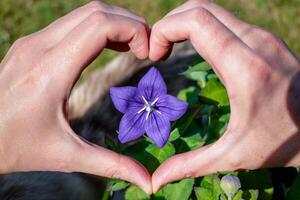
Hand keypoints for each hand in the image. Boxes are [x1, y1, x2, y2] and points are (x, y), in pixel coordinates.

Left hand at [0, 1, 151, 193]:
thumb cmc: (14, 148)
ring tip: (134, 46)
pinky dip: (98, 28)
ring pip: (84, 13)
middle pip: (96, 12)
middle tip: (147, 48)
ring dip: (115, 23)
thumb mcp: (66, 157)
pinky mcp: (31, 45)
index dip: (133, 30)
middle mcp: (39, 47)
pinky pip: (72, 23)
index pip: (99, 26)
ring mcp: (33, 42)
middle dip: (129, 23)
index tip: (148, 53)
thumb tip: (148, 181)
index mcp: (50, 71)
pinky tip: (110, 45)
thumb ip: (111, 165)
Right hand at [149, 0, 299, 191]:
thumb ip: (191, 164)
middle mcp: (256, 42)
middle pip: (200, 8)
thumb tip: (156, 180)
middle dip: (170, 22)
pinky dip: (203, 27)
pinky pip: (226, 21)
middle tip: (158, 49)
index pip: (195, 21)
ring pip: (213, 11)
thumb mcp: (236, 155)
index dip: (164, 29)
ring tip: (170, 47)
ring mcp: (263, 38)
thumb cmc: (286, 143)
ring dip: (186, 23)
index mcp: (245, 66)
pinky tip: (195, 48)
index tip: (154, 54)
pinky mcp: (266, 41)